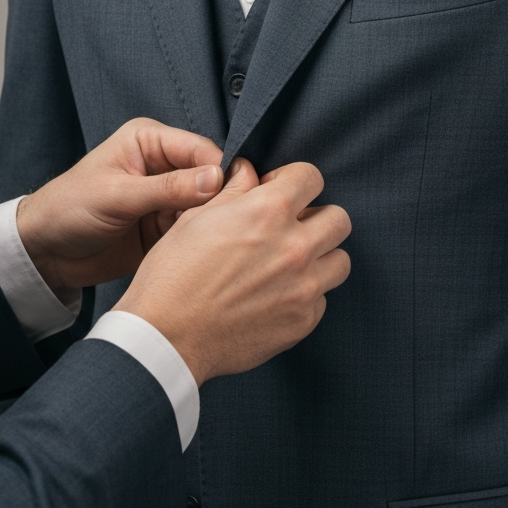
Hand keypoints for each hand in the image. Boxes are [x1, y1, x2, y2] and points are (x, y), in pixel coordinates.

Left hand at [15, 119, 224, 290]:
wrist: (45, 253)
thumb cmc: (68, 209)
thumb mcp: (117, 196)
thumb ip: (167, 189)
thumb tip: (216, 179)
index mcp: (150, 141)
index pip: (201, 150)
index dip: (220, 171)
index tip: (232, 196)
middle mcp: (164, 165)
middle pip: (211, 178)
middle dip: (218, 200)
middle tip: (224, 224)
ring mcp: (168, 198)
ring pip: (208, 207)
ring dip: (210, 223)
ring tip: (212, 241)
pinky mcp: (167, 227)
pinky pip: (196, 230)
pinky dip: (200, 240)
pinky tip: (201, 251)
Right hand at [114, 159, 351, 384]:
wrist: (167, 336)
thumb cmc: (173, 274)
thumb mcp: (196, 218)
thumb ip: (234, 191)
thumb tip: (249, 172)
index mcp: (268, 212)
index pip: (312, 177)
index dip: (294, 181)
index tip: (280, 194)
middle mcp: (295, 247)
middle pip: (339, 219)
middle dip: (316, 218)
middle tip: (290, 230)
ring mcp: (304, 287)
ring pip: (340, 260)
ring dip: (320, 257)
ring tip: (290, 265)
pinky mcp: (303, 321)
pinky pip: (322, 298)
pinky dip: (305, 295)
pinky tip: (275, 296)